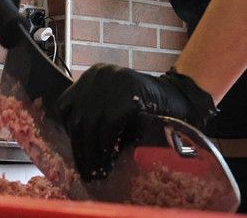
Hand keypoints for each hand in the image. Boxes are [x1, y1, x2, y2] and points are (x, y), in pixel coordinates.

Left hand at [56, 64, 216, 180]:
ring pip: (90, 124)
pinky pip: (109, 126)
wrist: (181, 99)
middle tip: (86, 171)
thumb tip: (79, 147)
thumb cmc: (147, 108)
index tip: (78, 151)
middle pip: (77, 117)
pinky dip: (108, 145)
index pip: (66, 105)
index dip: (68, 131)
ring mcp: (113, 81)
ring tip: (98, 170)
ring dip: (93, 152)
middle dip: (81, 148)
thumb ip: (97, 115)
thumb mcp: (116, 105)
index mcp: (93, 75)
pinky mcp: (128, 93)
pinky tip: (112, 158)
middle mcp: (99, 74)